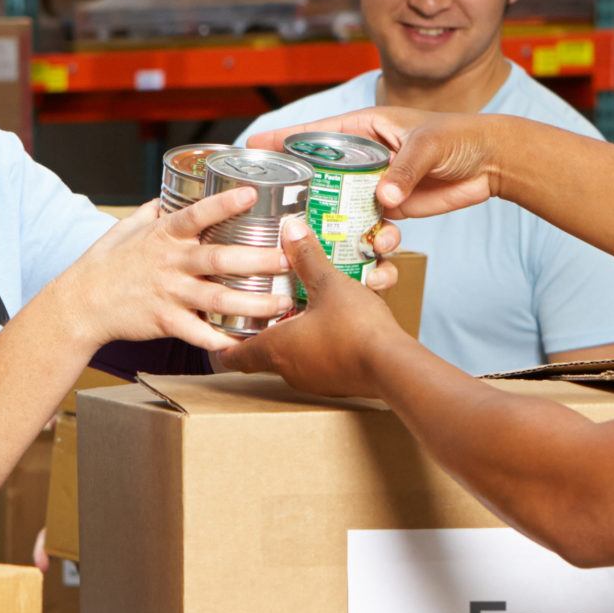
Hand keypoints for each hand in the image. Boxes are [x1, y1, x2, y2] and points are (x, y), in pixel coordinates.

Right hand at [52, 188, 290, 351]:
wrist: (81, 303)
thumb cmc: (105, 263)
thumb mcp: (127, 228)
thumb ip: (155, 212)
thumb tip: (171, 195)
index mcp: (163, 235)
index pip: (197, 214)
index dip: (224, 204)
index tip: (253, 194)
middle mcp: (170, 262)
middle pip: (220, 259)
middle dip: (258, 259)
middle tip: (288, 258)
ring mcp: (168, 293)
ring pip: (218, 298)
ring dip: (253, 302)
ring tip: (282, 303)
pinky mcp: (165, 321)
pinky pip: (198, 333)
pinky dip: (221, 340)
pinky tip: (246, 344)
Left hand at [220, 220, 405, 399]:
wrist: (393, 365)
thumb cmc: (355, 327)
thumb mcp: (328, 283)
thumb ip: (307, 257)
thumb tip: (291, 229)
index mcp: (276, 349)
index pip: (234, 355)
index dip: (224, 345)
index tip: (220, 333)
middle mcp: (290, 370)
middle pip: (265, 353)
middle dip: (265, 331)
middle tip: (264, 310)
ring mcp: (314, 380)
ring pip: (296, 356)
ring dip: (297, 336)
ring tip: (302, 312)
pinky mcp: (338, 383)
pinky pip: (322, 361)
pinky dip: (322, 344)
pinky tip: (335, 325)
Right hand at [250, 107, 515, 220]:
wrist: (492, 162)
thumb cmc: (460, 136)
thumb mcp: (428, 145)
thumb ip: (404, 170)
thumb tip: (384, 200)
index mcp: (364, 128)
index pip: (314, 133)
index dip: (282, 139)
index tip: (251, 146)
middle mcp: (363, 157)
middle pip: (319, 176)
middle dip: (304, 196)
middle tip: (285, 215)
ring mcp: (375, 185)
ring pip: (341, 209)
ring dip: (341, 229)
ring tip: (351, 238)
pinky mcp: (392, 209)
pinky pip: (369, 229)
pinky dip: (371, 244)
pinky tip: (382, 251)